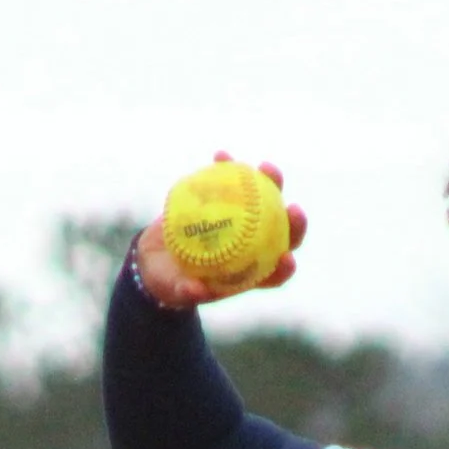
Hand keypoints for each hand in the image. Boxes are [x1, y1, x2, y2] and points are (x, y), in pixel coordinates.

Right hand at [134, 154, 307, 309]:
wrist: (156, 258)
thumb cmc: (171, 282)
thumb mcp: (175, 291)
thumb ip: (186, 292)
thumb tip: (195, 291)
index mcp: (246, 273)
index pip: (272, 273)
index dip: (284, 268)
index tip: (287, 258)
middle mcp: (250, 247)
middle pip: (279, 234)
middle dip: (292, 221)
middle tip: (292, 208)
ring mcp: (238, 222)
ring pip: (261, 203)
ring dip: (269, 184)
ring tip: (265, 167)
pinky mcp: (221, 203)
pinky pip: (227, 184)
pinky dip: (226, 169)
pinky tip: (221, 156)